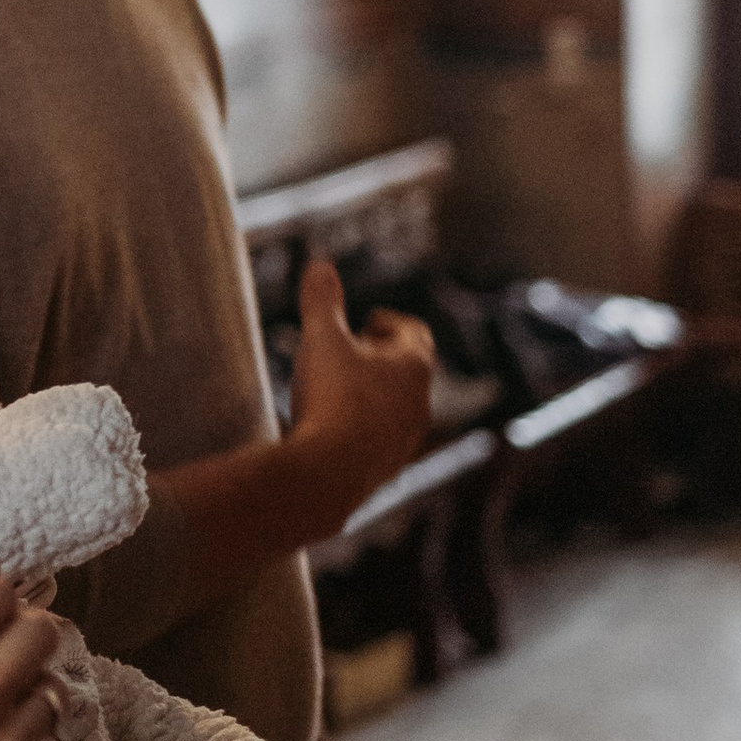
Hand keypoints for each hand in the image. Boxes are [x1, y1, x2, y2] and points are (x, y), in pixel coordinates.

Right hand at [285, 255, 434, 538]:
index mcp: (414, 365)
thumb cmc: (332, 399)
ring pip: (395, 406)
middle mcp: (420, 403)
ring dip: (372, 393)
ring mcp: (406, 440)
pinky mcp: (386, 469)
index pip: (413, 332)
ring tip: (337, 388)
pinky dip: (361, 425)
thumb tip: (320, 264)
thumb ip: (321, 301)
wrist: (327, 476)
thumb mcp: (321, 339)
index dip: (388, 322)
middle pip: (407, 370)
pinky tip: (331, 426)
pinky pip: (379, 438)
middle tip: (349, 349)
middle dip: (379, 356)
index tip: (364, 321)